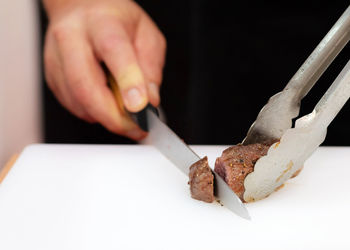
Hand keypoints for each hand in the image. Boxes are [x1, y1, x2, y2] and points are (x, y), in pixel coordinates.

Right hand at [43, 0, 165, 139]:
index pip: (114, 52)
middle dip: (112, 116)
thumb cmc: (115, 21)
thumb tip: (149, 100)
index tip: (141, 107)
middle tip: (135, 128)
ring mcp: (56, 58)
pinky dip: (93, 113)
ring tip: (125, 116)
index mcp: (102, 22)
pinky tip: (106, 105)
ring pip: (76, 100)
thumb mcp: (146, 35)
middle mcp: (72, 38)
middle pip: (85, 84)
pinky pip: (71, 105)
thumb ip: (151, 66)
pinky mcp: (51, 76)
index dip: (128, 83)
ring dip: (105, 117)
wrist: (81, 9)